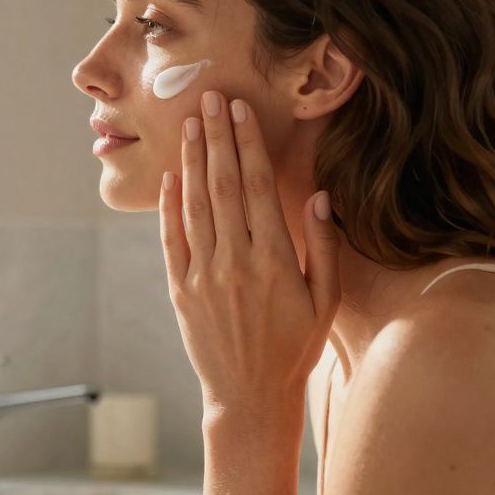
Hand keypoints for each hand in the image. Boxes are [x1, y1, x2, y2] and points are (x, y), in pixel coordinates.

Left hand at [159, 91, 340, 427]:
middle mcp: (235, 263)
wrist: (250, 395)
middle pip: (223, 186)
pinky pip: (172, 240)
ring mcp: (203, 276)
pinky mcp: (180, 290)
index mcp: (275, 261)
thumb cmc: (295, 347)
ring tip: (189, 125)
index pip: (258, 188)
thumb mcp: (326, 300)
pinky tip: (170, 176)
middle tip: (208, 99)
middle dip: (216, 139)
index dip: (248, 145)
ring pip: (195, 206)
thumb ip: (323, 245)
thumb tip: (321, 194)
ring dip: (192, 162)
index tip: (240, 111)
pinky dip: (169, 206)